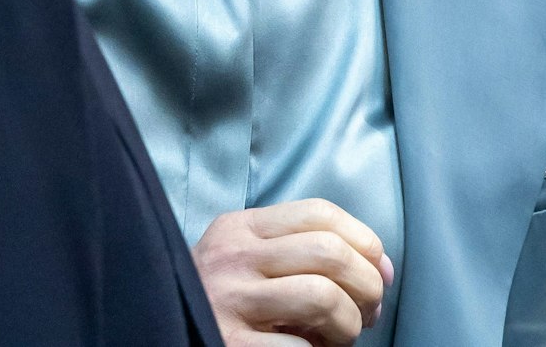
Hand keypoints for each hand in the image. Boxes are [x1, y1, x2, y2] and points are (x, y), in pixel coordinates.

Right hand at [191, 199, 391, 346]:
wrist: (162, 327)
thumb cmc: (223, 300)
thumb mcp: (248, 258)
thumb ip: (303, 252)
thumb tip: (382, 267)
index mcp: (240, 228)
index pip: (319, 212)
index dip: (365, 241)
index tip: (379, 272)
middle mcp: (232, 257)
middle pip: (329, 252)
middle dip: (366, 286)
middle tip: (366, 312)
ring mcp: (229, 301)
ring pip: (322, 297)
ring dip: (348, 324)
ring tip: (340, 337)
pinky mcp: (229, 343)